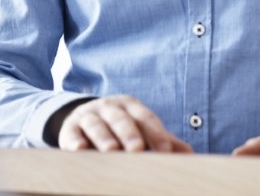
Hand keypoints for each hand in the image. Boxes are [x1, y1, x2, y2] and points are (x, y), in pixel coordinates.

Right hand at [58, 94, 193, 152]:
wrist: (83, 119)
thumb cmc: (120, 128)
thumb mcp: (140, 129)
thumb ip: (162, 140)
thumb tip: (189, 154)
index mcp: (129, 106)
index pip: (145, 117)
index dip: (156, 132)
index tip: (166, 151)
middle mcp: (108, 107)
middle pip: (120, 118)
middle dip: (129, 132)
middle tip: (138, 148)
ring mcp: (87, 116)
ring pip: (95, 124)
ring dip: (104, 137)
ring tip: (112, 150)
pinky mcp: (69, 128)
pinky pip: (71, 133)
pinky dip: (74, 141)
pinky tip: (80, 149)